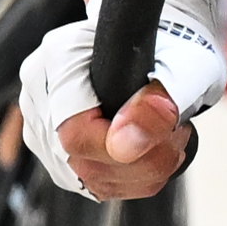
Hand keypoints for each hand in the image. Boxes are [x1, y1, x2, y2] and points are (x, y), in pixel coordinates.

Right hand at [22, 0, 226, 201]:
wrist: (162, 41)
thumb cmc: (171, 45)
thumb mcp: (186, 64)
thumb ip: (160, 99)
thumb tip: (127, 143)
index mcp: (59, 59)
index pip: (75, 133)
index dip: (125, 148)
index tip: (170, 132)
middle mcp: (40, 94)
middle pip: (82, 162)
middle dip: (146, 159)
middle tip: (180, 130)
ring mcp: (43, 126)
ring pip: (92, 180)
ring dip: (145, 170)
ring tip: (169, 134)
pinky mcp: (59, 153)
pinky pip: (96, 184)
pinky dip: (135, 176)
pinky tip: (152, 149)